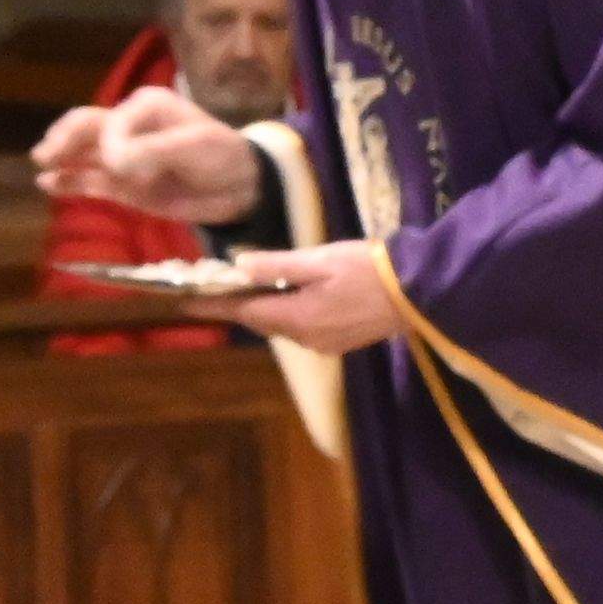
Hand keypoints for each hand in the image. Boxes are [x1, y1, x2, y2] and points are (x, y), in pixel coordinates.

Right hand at [35, 86, 269, 228]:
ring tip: (42, 166)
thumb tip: (113, 161)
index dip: (110, 143)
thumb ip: (154, 150)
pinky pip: (90, 180)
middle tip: (46, 156)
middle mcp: (130, 127)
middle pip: (86, 127)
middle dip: (64, 138)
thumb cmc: (223, 155)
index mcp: (147, 106)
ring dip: (61, 157)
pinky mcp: (123, 184)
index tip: (121, 166)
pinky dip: (70, 181)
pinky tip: (49, 184)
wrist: (241, 188)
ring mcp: (124, 157)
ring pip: (82, 152)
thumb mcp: (195, 146)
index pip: (113, 120)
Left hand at [215, 241, 404, 356]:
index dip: (213, 305)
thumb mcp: (320, 259)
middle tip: (220, 286)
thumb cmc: (369, 269)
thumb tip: (238, 266)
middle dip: (241, 305)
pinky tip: (295, 299)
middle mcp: (305, 338)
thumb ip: (277, 265)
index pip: (243, 312)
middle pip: (262, 321)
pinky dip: (291, 315)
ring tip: (256, 289)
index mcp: (296, 316)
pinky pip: (303, 330)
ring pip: (283, 327)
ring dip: (267, 310)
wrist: (419, 291)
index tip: (183, 302)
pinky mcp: (341, 343)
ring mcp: (325, 344)